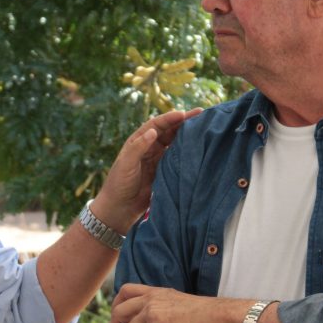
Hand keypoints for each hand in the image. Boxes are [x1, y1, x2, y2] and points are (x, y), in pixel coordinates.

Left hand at [91, 108, 201, 232]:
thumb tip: (153, 131)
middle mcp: (150, 148)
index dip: (170, 118)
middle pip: (169, 131)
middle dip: (183, 122)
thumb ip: (138, 147)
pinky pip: (178, 159)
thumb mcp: (125, 164)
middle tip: (201, 114)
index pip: (156, 125)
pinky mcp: (165, 172)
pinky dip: (188, 152)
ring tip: (204, 127)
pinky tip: (199, 148)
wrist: (121, 208)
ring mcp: (159, 159)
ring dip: (188, 135)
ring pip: (175, 143)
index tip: (183, 114)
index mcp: (138, 142)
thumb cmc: (119, 184)